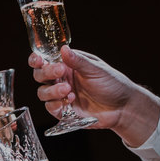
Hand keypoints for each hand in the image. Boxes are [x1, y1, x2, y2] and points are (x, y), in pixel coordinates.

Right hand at [29, 47, 159, 146]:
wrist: (122, 107)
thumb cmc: (112, 83)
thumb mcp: (96, 69)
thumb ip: (78, 61)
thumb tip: (63, 49)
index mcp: (68, 65)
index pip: (45, 60)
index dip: (37, 60)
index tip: (38, 60)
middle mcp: (62, 79)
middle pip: (40, 75)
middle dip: (46, 73)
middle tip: (60, 72)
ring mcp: (61, 95)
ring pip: (42, 92)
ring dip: (52, 90)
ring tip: (68, 90)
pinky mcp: (63, 111)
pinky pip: (50, 107)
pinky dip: (57, 104)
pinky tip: (70, 100)